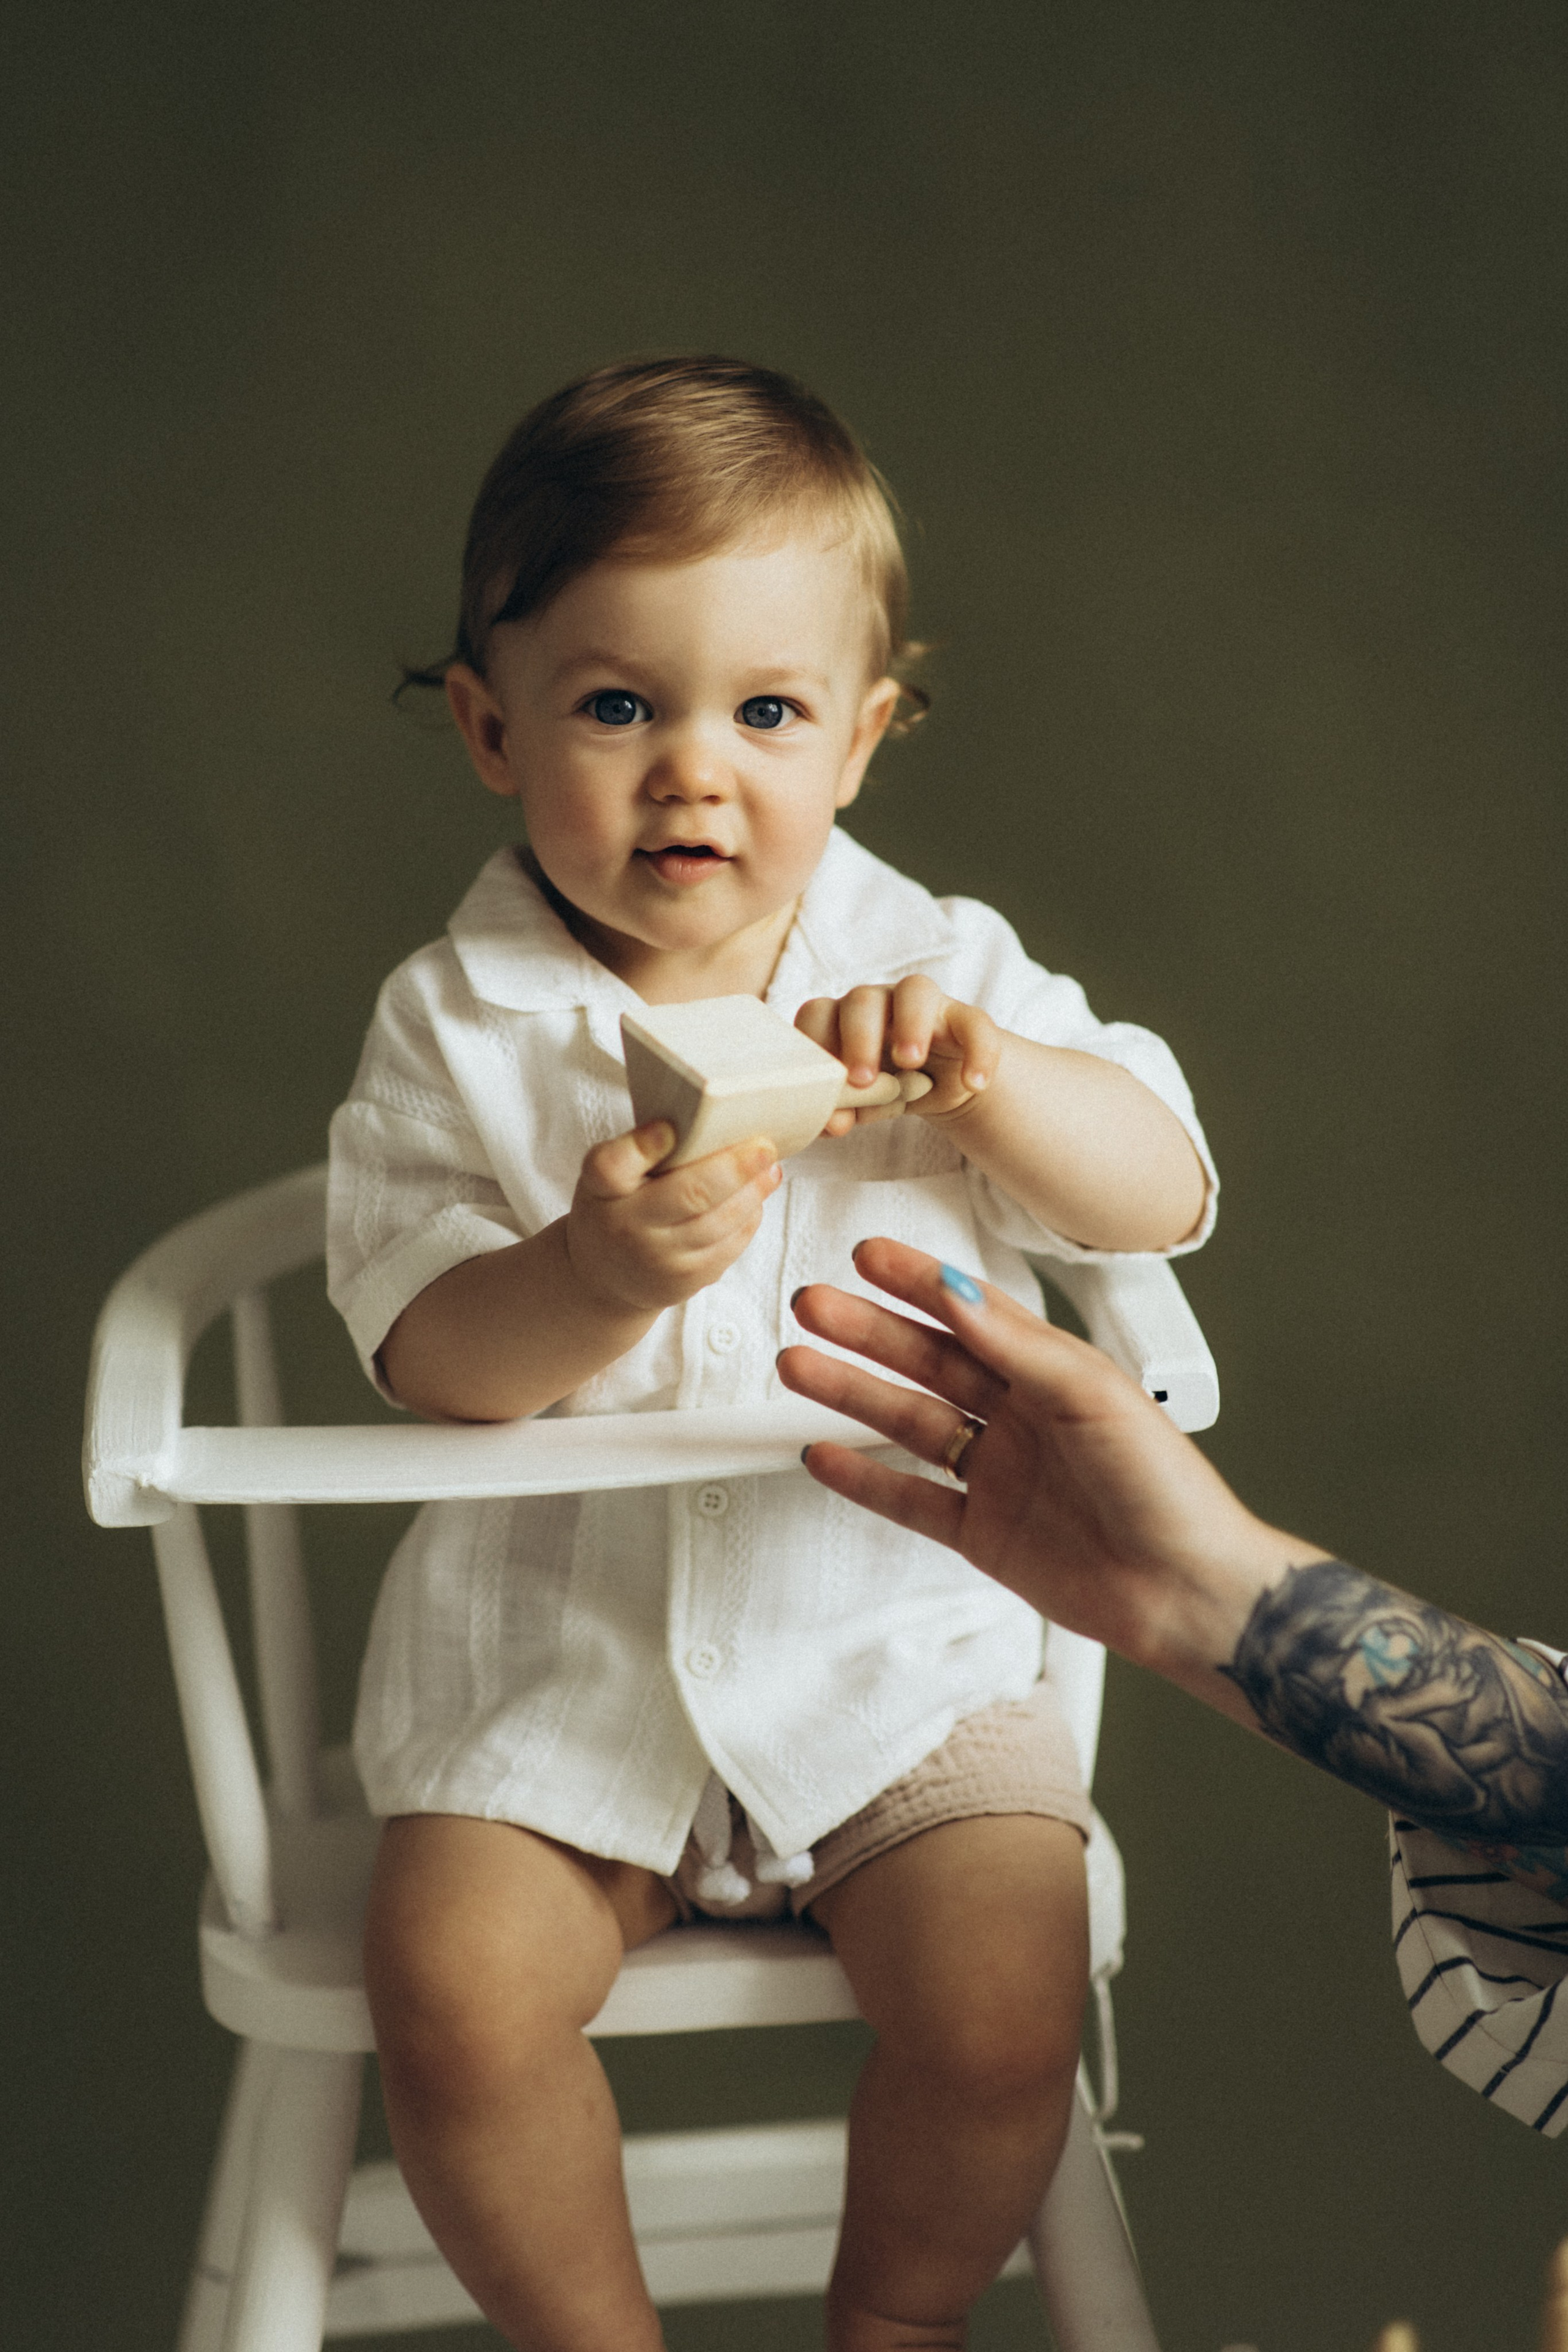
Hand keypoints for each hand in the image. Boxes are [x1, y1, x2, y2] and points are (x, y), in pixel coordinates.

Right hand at [566, 1122, 781, 1312]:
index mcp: (602, 1189)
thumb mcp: (609, 1174)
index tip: (669, 1128)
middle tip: (765, 1146)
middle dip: (736, 1168)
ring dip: (753, 1192)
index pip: (612, 1166)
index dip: (643, 1145)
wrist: (606, 1276)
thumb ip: (640, 1148)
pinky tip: (755, 1198)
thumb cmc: (616, 1207)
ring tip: (770, 1169)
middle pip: (691, 1194)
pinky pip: (730, 1246)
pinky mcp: (686, 1282)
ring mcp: (658, 1260)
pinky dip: (749, 1217)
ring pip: (721, 1222)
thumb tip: (701, 1122)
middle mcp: (625, 1227)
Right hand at [776, 1238, 1302, 1682]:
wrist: (1187, 1594)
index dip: (919, 1283)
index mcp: (1054, 1375)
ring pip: (909, 1423)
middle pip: (928, 1362)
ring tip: (797, 1366)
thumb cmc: (1168, 1490)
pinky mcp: (983, 1534)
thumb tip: (956, 1291)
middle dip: (867, 1332)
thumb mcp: (1095, 1397)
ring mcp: (998, 1476)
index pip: (972, 1313)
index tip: (869, 1255)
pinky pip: (911, 1500)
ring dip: (852, 1394)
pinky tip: (822, 1455)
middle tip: (813, 1305)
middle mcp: (1021, 1419)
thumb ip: (1019, 1346)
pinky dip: (864, 1479)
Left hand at [795, 977, 1001, 1137]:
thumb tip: (832, 1122)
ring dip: (911, 1025)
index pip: (818, 1014)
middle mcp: (878, 1003)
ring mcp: (922, 1005)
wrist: (936, 1087)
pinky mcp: (964, 1018)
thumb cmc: (882, 1088)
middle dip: (859, 1038)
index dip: (815, 1044)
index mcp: (840, 1020)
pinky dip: (978, 1053)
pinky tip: (974, 1084)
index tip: (819, 1083)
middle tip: (861, 1080)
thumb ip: (844, 1110)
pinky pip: (976, 1024)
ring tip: (910, 1063)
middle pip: (862, 1000)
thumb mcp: (862, 1104)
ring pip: (916, 990)